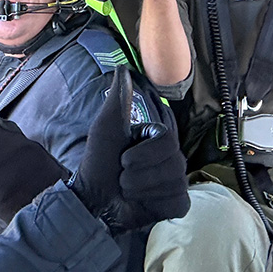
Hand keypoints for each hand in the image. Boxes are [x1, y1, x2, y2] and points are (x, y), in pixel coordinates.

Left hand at [70, 67, 188, 233]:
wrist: (94, 201)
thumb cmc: (98, 162)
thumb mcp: (107, 127)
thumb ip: (119, 98)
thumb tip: (123, 67)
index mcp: (157, 139)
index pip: (168, 140)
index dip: (143, 153)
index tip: (124, 158)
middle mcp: (170, 158)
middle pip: (173, 162)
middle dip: (139, 173)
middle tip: (123, 177)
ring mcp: (175, 181)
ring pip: (174, 182)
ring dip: (143, 189)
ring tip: (129, 191)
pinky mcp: (176, 204)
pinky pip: (178, 201)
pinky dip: (157, 203)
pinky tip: (144, 203)